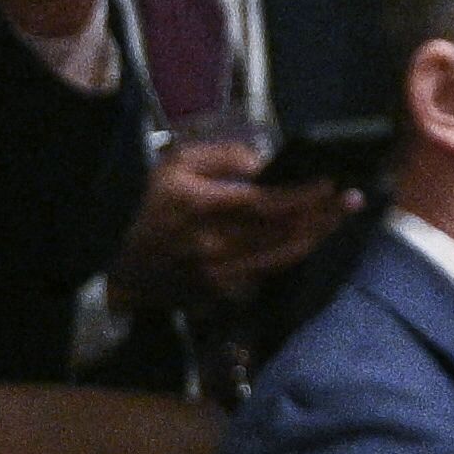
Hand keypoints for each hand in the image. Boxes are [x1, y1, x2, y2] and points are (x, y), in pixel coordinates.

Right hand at [105, 132, 349, 310]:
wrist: (101, 243)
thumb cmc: (142, 195)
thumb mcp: (179, 161)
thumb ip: (226, 159)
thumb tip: (265, 164)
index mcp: (206, 210)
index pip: (271, 204)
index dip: (307, 196)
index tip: (333, 184)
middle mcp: (214, 248)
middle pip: (284, 236)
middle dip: (323, 218)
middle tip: (352, 201)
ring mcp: (212, 277)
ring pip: (277, 261)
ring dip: (311, 241)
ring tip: (334, 221)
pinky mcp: (207, 295)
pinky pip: (256, 279)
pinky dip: (281, 261)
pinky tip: (298, 245)